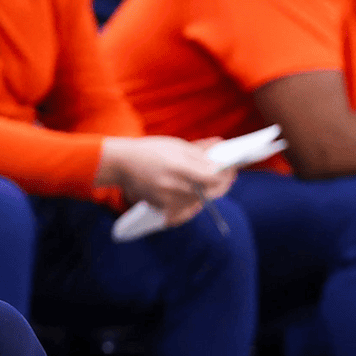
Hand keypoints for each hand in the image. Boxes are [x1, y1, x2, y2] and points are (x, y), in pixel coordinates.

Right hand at [97, 136, 232, 224]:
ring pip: (201, 202)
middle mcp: (174, 187)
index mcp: (178, 167)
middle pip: (211, 193)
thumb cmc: (150, 150)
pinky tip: (196, 194)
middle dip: (223, 184)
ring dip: (209, 192)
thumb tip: (222, 161)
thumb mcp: (177, 146)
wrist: (122, 165)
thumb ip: (201, 155)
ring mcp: (168, 201)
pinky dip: (194, 202)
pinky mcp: (163, 210)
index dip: (227, 174)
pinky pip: (187, 210)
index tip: (233, 167)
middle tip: (228, 176)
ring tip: (211, 181)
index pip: (213, 178)